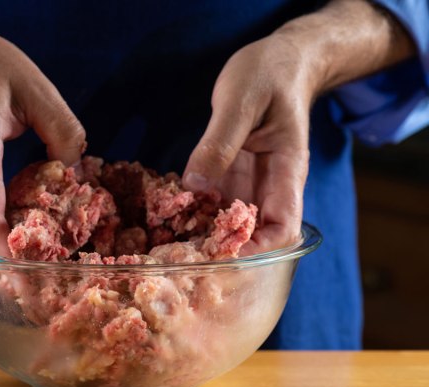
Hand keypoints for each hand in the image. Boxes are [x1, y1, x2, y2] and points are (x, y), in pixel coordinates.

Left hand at [182, 34, 311, 254]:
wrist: (279, 62)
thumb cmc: (269, 75)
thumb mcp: (241, 102)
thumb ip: (219, 143)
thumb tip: (196, 185)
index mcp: (286, 172)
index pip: (283, 228)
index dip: (257, 249)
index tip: (222, 254)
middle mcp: (269, 185)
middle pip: (254, 234)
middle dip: (223, 249)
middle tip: (183, 255)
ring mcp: (249, 182)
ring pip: (229, 222)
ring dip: (204, 234)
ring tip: (170, 242)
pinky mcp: (230, 175)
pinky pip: (213, 201)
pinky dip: (194, 210)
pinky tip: (169, 213)